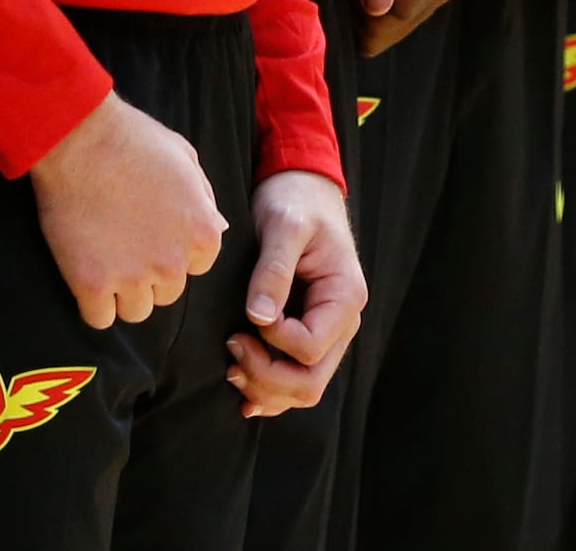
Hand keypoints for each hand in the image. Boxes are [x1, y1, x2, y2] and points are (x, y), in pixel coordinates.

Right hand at [27, 92, 224, 329]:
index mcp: (203, 234)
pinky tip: (85, 274)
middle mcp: (173, 263)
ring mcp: (132, 277)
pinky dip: (92, 303)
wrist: (79, 138)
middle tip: (124, 242)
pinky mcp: (92, 285)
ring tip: (104, 256)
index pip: (197, 267)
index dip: (174, 250)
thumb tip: (217, 228)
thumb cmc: (133, 139)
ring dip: (122, 292)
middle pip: (167, 293)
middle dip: (149, 274)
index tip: (152, 231)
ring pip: (135, 311)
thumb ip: (204, 199)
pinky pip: (99, 319)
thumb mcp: (186, 159)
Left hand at [228, 169, 362, 414]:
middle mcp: (342, 321)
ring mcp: (327, 330)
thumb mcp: (284, 225)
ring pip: (302, 387)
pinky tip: (243, 386)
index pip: (310, 348)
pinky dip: (269, 388)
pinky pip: (294, 375)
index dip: (274, 341)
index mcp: (344, 297)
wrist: (302, 188)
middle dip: (267, 378)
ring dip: (266, 388)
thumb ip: (273, 270)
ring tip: (231, 368)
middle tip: (231, 349)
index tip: (247, 317)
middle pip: (310, 381)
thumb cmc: (295, 200)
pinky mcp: (307, 330)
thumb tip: (258, 317)